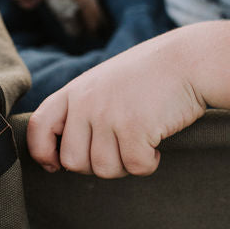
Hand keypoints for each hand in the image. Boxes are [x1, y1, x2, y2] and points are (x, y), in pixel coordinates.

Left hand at [27, 31, 205, 177]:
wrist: (191, 59)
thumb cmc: (152, 74)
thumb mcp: (105, 82)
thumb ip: (84, 109)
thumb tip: (65, 157)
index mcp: (75, 91)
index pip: (38, 128)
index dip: (42, 153)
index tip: (56, 164)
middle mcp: (86, 102)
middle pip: (73, 162)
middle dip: (97, 165)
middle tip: (120, 150)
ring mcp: (109, 115)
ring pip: (105, 169)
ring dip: (126, 165)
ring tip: (140, 144)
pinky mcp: (135, 128)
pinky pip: (135, 167)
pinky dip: (149, 163)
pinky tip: (156, 145)